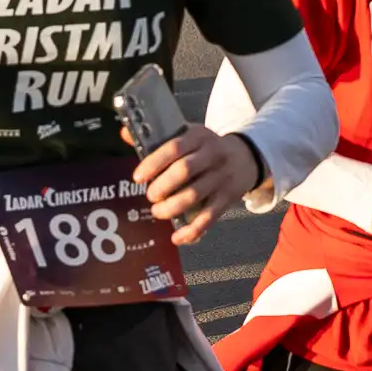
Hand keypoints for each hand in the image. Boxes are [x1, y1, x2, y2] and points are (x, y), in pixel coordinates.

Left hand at [129, 124, 259, 245]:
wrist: (247, 156)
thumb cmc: (207, 147)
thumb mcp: (189, 134)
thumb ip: (159, 137)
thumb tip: (124, 134)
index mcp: (199, 136)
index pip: (174, 147)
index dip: (154, 163)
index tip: (138, 177)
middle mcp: (212, 155)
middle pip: (184, 171)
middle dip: (162, 187)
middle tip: (150, 196)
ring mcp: (221, 178)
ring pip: (195, 195)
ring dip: (172, 207)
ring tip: (158, 212)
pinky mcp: (227, 198)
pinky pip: (209, 217)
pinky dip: (192, 230)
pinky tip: (177, 237)